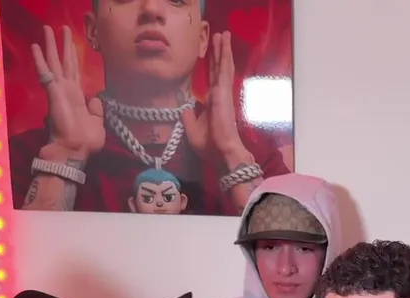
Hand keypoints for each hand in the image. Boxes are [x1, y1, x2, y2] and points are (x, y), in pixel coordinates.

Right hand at [31, 25, 104, 162]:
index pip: (74, 72)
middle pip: (64, 62)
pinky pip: (45, 72)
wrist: (75, 150)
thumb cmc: (85, 141)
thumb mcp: (98, 123)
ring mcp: (59, 89)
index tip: (70, 44)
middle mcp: (66, 90)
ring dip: (51, 45)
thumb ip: (96, 109)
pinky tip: (36, 46)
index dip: (72, 57)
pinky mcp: (53, 91)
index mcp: (76, 97)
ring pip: (54, 62)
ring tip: (47, 28)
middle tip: (61, 27)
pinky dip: (40, 59)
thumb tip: (96, 98)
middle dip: (62, 44)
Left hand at [182, 31, 252, 170]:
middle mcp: (219, 94)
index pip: (212, 79)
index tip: (213, 54)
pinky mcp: (223, 91)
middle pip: (218, 68)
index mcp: (213, 102)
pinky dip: (225, 56)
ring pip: (223, 65)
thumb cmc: (210, 145)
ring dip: (223, 49)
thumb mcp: (192, 130)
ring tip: (224, 34)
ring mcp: (223, 92)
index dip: (213, 65)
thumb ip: (188, 116)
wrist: (222, 152)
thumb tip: (184, 106)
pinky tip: (225, 44)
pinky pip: (224, 69)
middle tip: (220, 36)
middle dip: (219, 52)